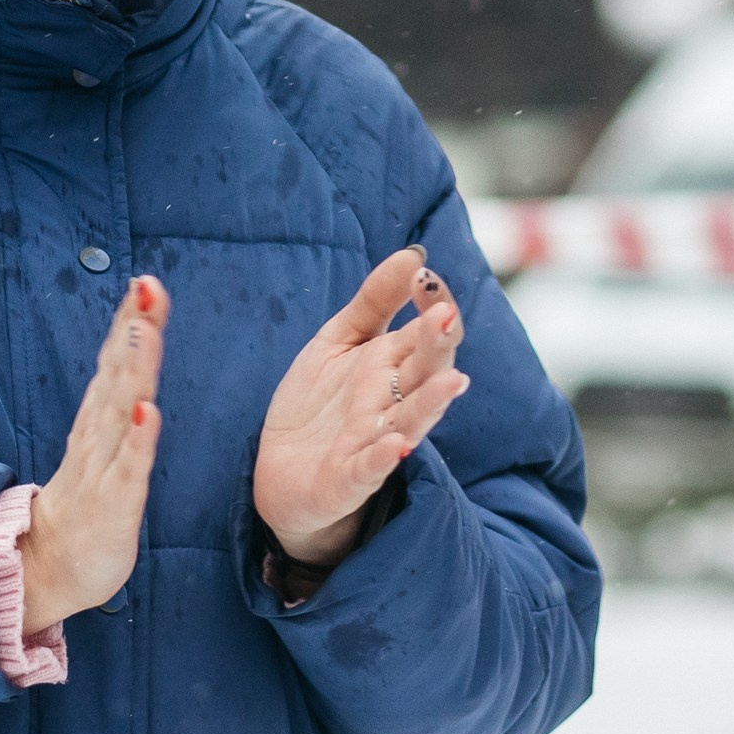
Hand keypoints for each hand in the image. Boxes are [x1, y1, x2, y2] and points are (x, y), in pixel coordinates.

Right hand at [21, 276, 165, 631]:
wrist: (44, 570)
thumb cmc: (82, 510)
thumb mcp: (101, 455)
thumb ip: (114, 414)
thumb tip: (131, 378)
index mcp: (95, 424)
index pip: (113, 364)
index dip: (129, 324)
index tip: (145, 283)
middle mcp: (96, 437)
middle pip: (116, 374)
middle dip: (132, 329)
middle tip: (146, 286)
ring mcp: (102, 468)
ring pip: (120, 410)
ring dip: (133, 368)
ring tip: (144, 330)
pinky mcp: (114, 502)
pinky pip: (128, 466)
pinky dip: (138, 436)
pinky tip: (148, 409)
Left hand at [254, 249, 466, 567]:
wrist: (281, 474)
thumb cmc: (318, 406)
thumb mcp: (338, 342)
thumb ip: (374, 302)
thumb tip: (412, 254)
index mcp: (391, 368)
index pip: (426, 333)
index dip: (431, 305)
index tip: (426, 276)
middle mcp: (391, 403)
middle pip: (425, 373)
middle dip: (438, 346)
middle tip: (446, 316)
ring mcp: (372, 442)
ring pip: (410, 422)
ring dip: (430, 403)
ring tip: (452, 382)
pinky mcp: (348, 479)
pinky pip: (369, 468)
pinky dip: (382, 458)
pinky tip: (395, 446)